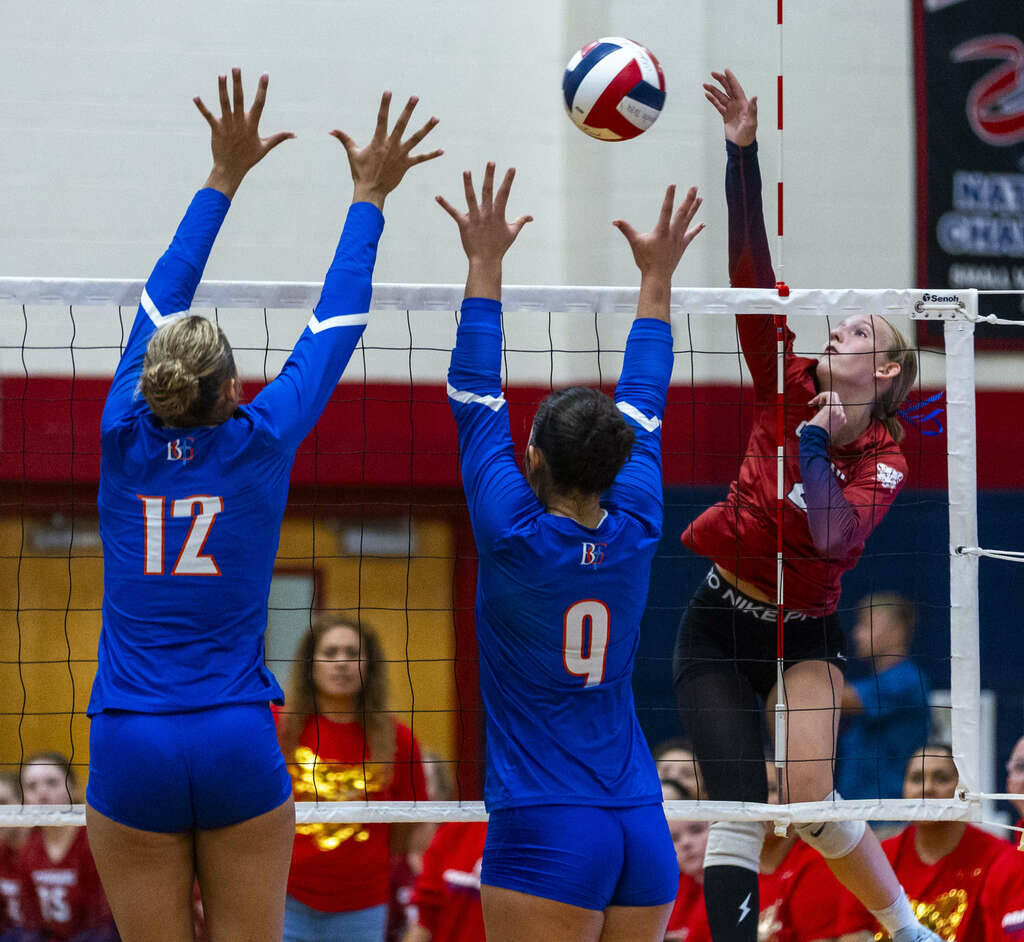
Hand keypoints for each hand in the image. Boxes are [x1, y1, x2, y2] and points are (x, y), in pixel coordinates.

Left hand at [194, 69, 294, 198]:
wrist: (231, 169)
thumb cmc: (248, 158)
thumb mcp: (265, 147)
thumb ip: (279, 138)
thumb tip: (294, 135)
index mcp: (252, 125)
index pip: (259, 103)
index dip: (262, 89)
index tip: (265, 75)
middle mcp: (240, 123)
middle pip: (239, 99)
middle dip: (238, 83)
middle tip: (236, 68)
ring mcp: (227, 125)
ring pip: (225, 104)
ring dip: (223, 89)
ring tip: (222, 75)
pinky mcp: (216, 129)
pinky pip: (208, 116)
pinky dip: (202, 107)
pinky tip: (195, 97)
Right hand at [332, 92, 442, 208]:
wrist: (371, 191)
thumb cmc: (360, 173)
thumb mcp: (352, 153)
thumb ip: (344, 139)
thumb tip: (331, 130)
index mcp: (378, 141)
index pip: (381, 118)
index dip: (385, 105)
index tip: (389, 92)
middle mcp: (391, 145)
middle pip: (402, 124)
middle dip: (408, 110)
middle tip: (415, 97)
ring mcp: (401, 155)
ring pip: (416, 139)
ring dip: (426, 128)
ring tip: (436, 118)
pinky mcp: (406, 165)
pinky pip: (421, 159)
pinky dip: (431, 154)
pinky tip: (442, 150)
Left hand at [436, 163, 532, 266]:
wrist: (486, 260)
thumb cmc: (499, 247)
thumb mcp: (512, 233)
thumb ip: (521, 222)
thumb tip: (531, 217)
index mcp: (498, 214)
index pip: (504, 194)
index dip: (508, 180)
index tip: (511, 168)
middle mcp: (487, 214)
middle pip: (488, 191)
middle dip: (489, 176)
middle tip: (491, 162)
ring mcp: (475, 218)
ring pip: (471, 198)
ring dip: (468, 184)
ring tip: (466, 171)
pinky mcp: (464, 224)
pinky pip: (453, 213)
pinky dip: (445, 205)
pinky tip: (437, 197)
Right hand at [613, 185, 703, 277]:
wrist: (657, 276)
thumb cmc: (645, 260)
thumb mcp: (635, 243)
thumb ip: (626, 230)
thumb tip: (615, 221)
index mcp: (662, 231)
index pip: (666, 210)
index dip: (669, 197)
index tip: (673, 185)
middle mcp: (673, 233)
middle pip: (682, 213)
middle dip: (688, 199)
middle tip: (694, 187)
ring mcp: (679, 239)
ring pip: (688, 221)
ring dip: (694, 209)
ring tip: (700, 198)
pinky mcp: (682, 246)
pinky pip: (691, 235)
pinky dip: (697, 229)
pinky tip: (703, 224)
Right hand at [703, 68, 757, 146]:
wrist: (741, 145)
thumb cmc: (748, 134)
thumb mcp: (751, 121)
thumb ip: (752, 108)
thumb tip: (754, 97)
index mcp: (743, 103)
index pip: (736, 88)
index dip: (731, 79)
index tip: (726, 70)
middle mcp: (737, 104)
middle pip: (727, 89)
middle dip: (721, 81)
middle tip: (713, 73)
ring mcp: (731, 110)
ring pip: (721, 96)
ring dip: (713, 90)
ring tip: (706, 85)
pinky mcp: (725, 116)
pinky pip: (718, 105)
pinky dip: (713, 100)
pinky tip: (707, 95)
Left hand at [808, 390, 846, 437]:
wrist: (816, 439)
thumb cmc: (816, 437)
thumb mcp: (823, 429)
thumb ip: (825, 422)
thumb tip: (820, 417)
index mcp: (841, 421)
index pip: (837, 407)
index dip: (826, 406)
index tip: (816, 408)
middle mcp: (842, 416)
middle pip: (836, 401)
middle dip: (824, 401)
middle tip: (814, 405)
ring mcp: (838, 412)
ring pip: (833, 396)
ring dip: (822, 397)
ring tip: (814, 403)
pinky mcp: (832, 408)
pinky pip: (829, 394)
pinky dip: (820, 396)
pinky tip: (812, 403)